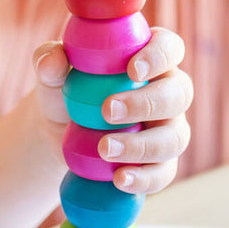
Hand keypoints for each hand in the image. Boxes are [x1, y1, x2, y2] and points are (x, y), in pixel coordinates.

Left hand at [33, 27, 191, 194]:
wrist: (59, 132)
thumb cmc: (65, 89)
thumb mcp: (52, 72)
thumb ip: (49, 59)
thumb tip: (51, 61)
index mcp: (147, 59)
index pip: (169, 47)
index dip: (159, 56)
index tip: (132, 70)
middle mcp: (166, 91)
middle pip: (179, 93)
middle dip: (146, 103)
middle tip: (107, 111)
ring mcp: (167, 128)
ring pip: (175, 137)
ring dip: (143, 146)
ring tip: (105, 149)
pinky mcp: (160, 161)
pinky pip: (165, 172)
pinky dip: (144, 178)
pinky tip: (119, 180)